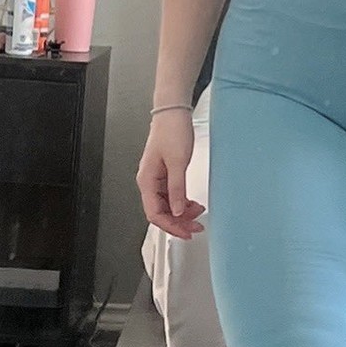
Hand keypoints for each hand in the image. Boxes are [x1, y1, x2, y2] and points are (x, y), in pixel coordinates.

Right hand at [137, 110, 204, 238]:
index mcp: (147, 181)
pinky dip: (183, 202)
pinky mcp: (166, 174)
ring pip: (168, 205)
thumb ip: (177, 189)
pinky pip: (172, 195)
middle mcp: (149, 182)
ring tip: (199, 214)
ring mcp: (157, 179)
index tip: (186, 233)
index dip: (170, 226)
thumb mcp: (178, 162)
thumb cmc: (172, 132)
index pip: (154, 213)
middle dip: (178, 222)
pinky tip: (194, 204)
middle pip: (161, 212)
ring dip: (182, 213)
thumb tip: (178, 212)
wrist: (173, 113)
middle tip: (197, 228)